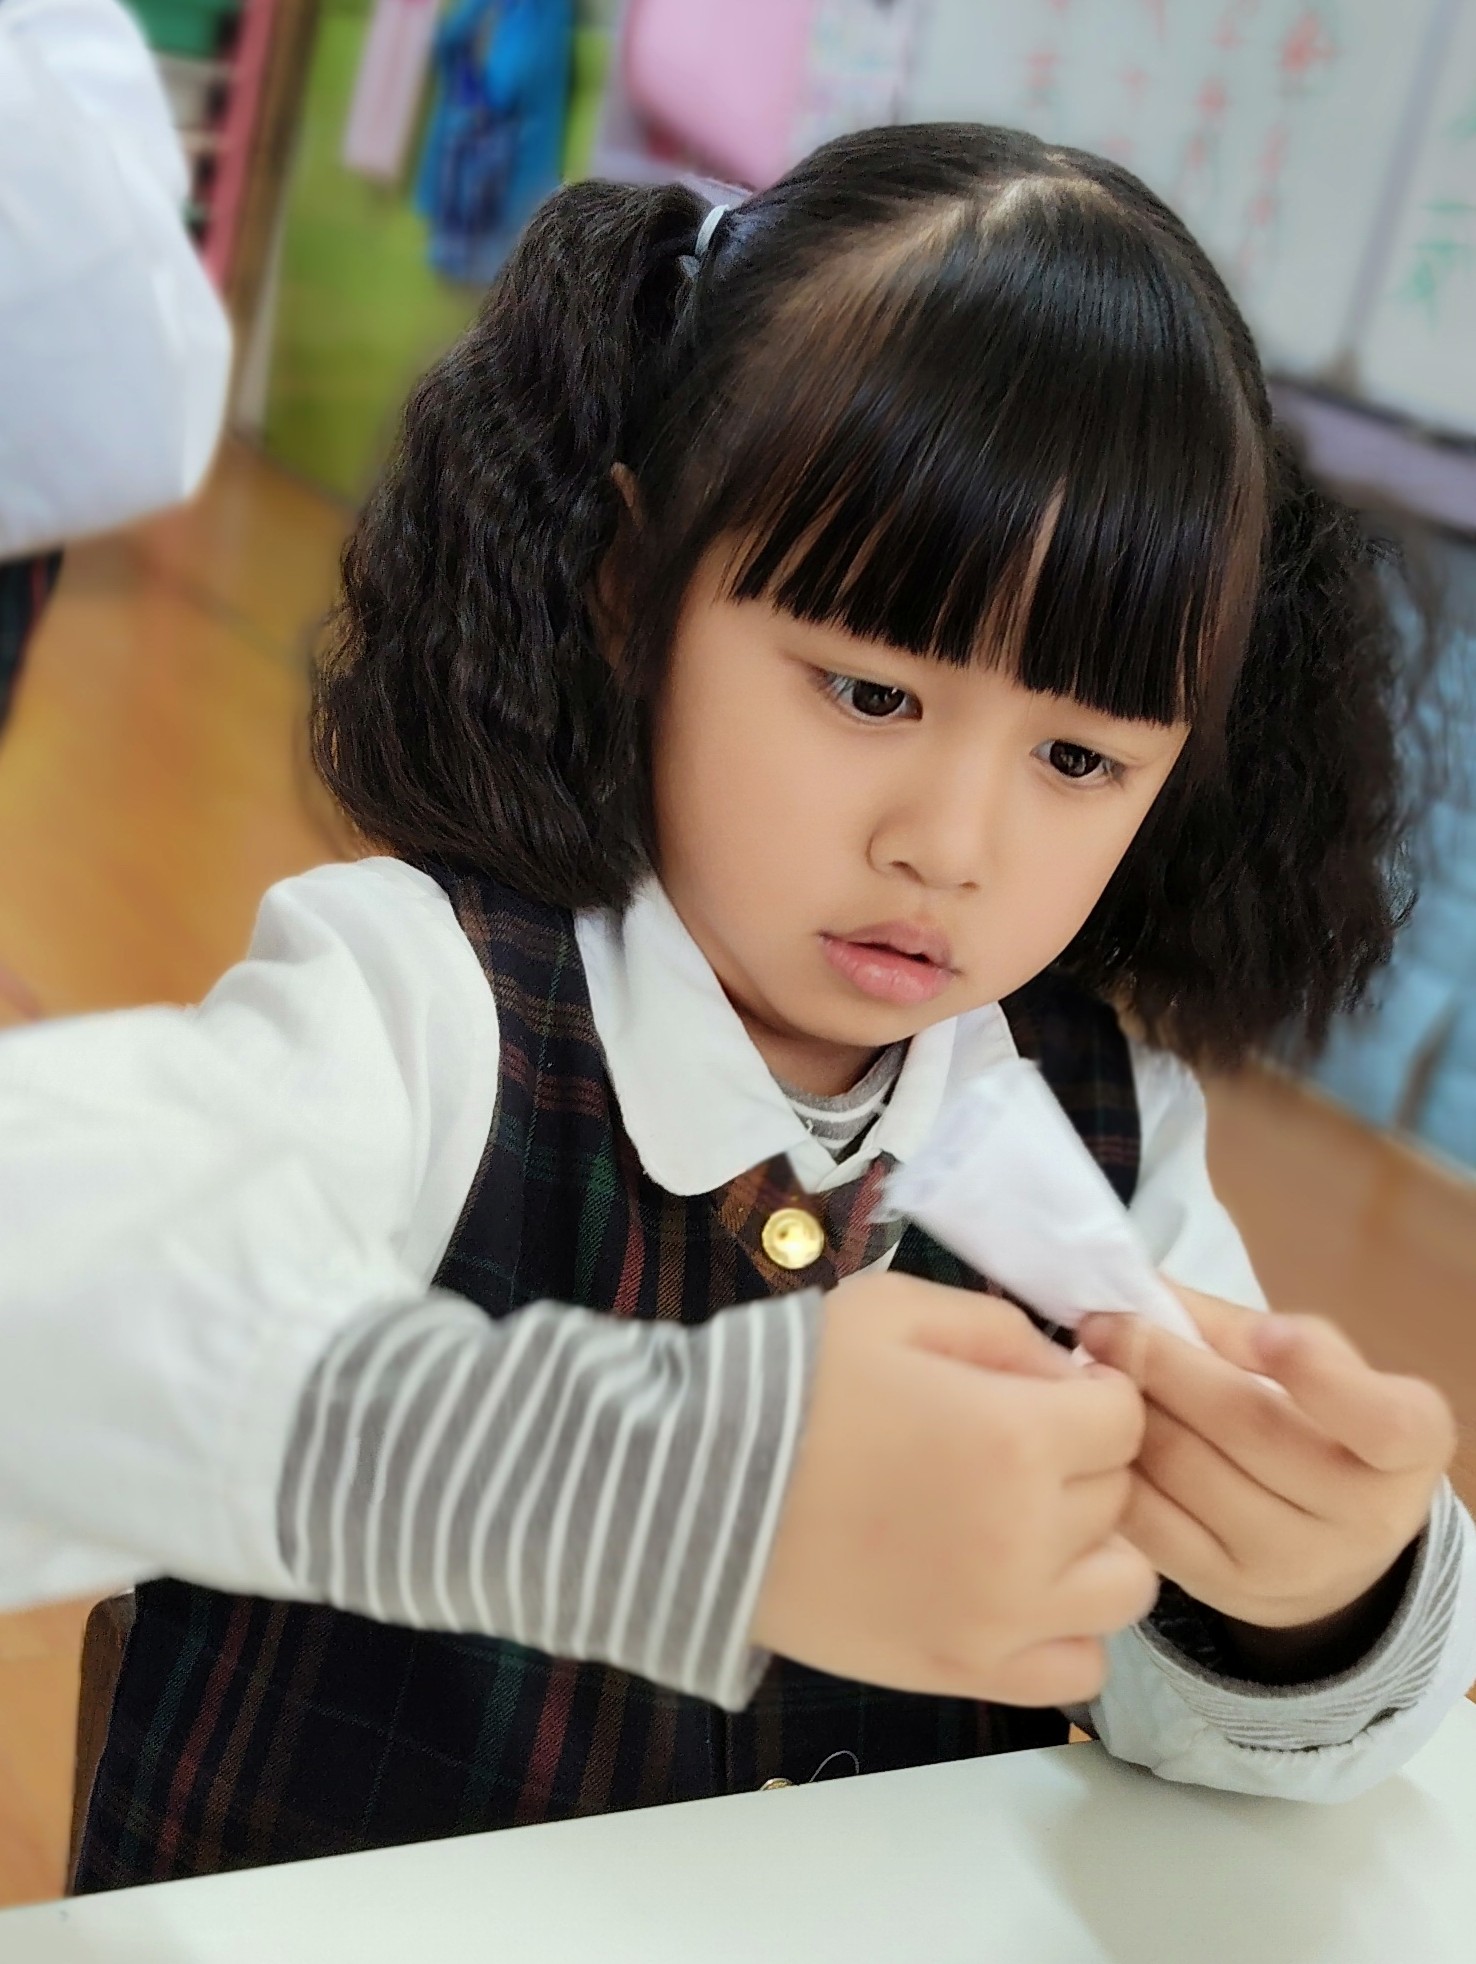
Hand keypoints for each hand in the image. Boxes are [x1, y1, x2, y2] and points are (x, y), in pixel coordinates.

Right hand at [750, 1272, 1154, 1708]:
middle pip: (1119, 1494)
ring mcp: (1001, 1618)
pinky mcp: (965, 1672)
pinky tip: (1010, 1587)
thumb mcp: (897, 1311)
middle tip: (1007, 1447)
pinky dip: (1062, 1628)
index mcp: (1017, 1437)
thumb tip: (1065, 1376)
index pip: (1124, 1416)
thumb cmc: (793, 1385)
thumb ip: (1003, 1331)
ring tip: (1022, 1523)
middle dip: (1079, 1459)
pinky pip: (1078, 1667)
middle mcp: (1028, 1537)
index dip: (1088, 1393)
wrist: (692, 1489)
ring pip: (1124, 1587)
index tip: (1040, 1391)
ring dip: (1089, 1547)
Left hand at [1077, 1289, 1454, 1640]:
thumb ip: (1248, 1329)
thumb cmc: (1320, 1422)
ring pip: (1187, 1472)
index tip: (1264, 1331)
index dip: (1318, 1373)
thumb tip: (1150, 1294)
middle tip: (1105, 1324)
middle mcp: (1364, 1517)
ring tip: (1093, 1369)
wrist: (1327, 1543)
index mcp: (1409, 1445)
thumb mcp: (1317, 1364)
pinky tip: (1095, 1430)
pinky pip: (1150, 1520)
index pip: (1380, 1420)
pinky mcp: (1225, 1589)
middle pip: (1249, 1428)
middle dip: (1164, 1365)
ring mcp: (1293, 1563)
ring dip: (1128, 1411)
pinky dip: (1114, 1465)